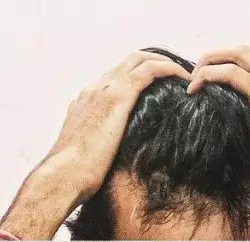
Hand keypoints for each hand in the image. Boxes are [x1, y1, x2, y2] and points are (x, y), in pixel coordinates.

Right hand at [46, 51, 191, 200]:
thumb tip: (113, 161)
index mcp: (85, 103)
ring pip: (140, 59)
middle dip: (155, 62)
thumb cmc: (75, 176)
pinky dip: (169, 69)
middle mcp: (94, 89)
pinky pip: (149, 70)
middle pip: (129, 61)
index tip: (158, 87)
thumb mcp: (89, 156)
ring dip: (165, 62)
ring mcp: (104, 90)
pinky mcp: (117, 96)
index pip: (115, 78)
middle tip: (179, 75)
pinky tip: (185, 80)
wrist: (63, 176)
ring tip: (186, 75)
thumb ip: (100, 148)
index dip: (139, 77)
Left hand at [186, 46, 249, 238]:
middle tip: (194, 74)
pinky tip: (197, 87)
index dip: (228, 66)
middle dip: (215, 55)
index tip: (208, 82)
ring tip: (191, 81)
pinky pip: (234, 75)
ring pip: (238, 55)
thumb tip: (246, 143)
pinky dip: (211, 74)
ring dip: (210, 62)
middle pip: (244, 51)